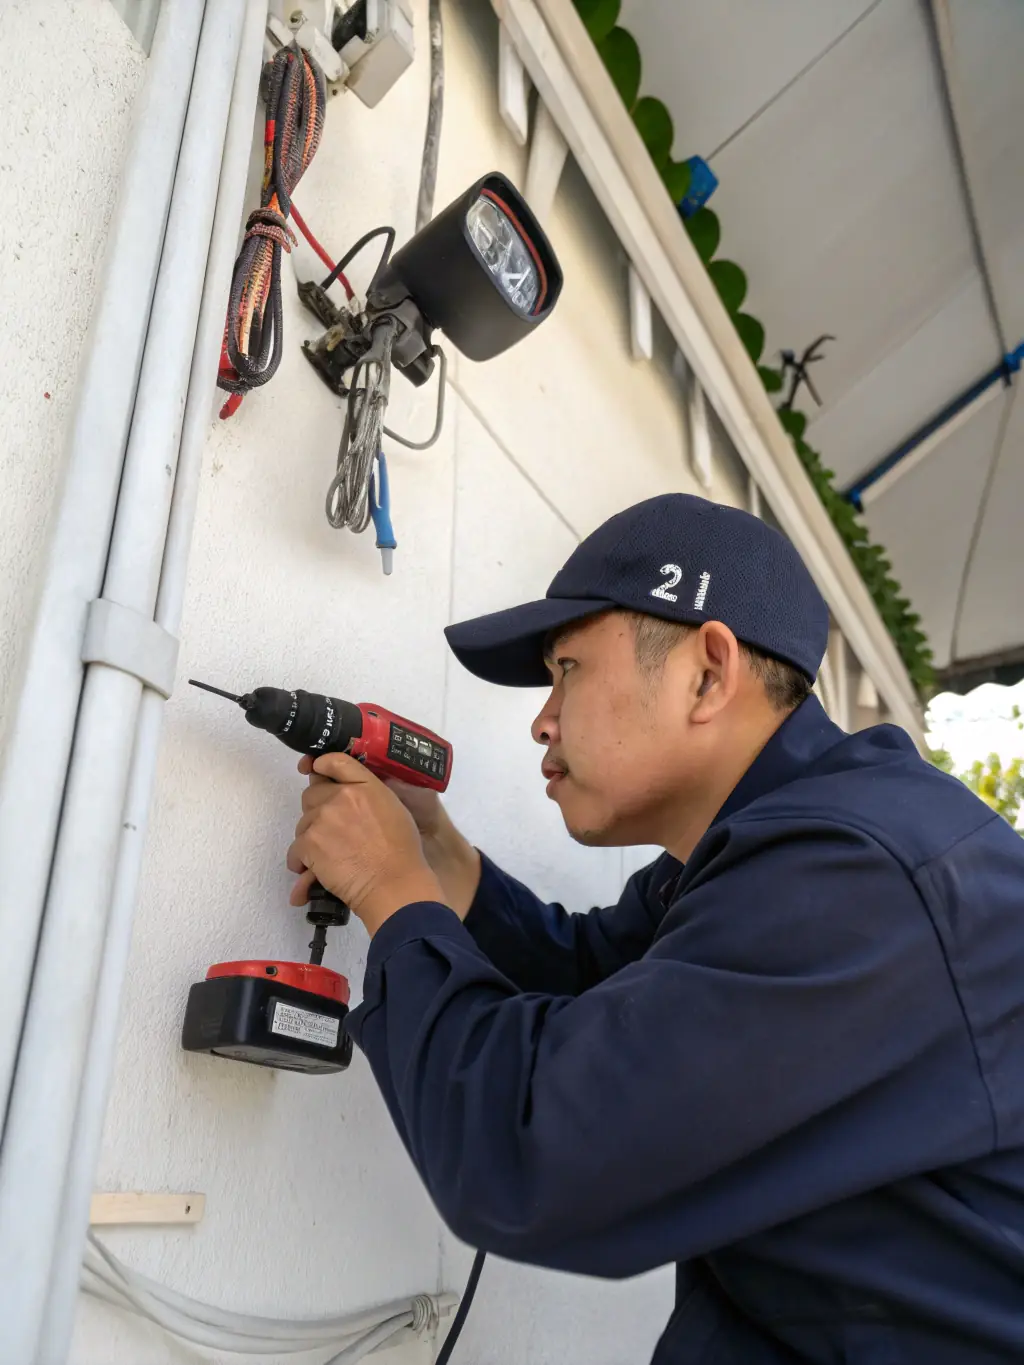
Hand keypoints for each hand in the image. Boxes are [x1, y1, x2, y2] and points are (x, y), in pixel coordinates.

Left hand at [288, 753, 445, 935]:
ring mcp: (322, 819)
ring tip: (328, 855)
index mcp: (365, 785)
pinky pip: (295, 849)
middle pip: (312, 792)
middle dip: (317, 809)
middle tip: (332, 829)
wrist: (393, 884)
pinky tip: (314, 870)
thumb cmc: (401, 853)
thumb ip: (370, 794)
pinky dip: (301, 861)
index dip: (320, 764)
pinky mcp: (309, 843)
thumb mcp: (394, 809)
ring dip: (311, 836)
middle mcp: (341, 796)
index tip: (314, 768)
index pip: (334, 761)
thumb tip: (350, 795)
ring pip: (303, 822)